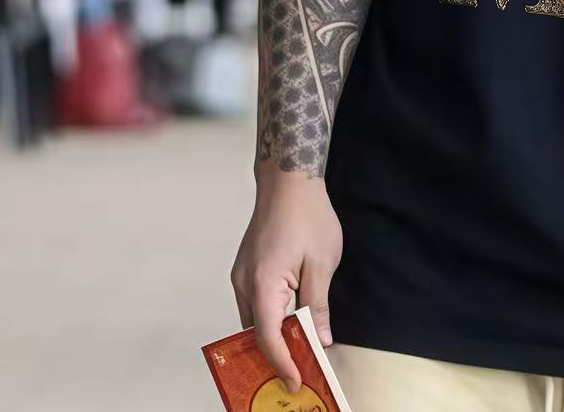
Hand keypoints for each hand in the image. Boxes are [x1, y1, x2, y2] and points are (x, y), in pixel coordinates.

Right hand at [230, 166, 342, 394]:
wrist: (289, 179)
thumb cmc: (308, 216)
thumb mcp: (322, 263)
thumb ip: (318, 305)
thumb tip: (321, 339)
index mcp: (262, 285)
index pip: (268, 338)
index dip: (282, 363)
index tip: (295, 382)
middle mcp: (244, 284)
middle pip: (256, 332)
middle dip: (276, 355)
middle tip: (300, 372)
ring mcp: (241, 274)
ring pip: (253, 318)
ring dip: (273, 335)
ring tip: (297, 351)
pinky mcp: (245, 266)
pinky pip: (253, 302)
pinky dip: (269, 316)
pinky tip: (289, 320)